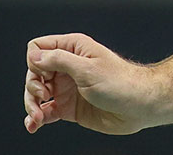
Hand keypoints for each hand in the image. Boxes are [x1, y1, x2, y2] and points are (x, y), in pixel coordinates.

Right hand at [23, 33, 163, 134]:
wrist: (141, 106)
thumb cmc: (122, 83)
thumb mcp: (88, 69)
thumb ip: (59, 60)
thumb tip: (34, 55)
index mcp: (74, 49)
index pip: (39, 47)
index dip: (35, 61)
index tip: (45, 75)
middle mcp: (68, 67)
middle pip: (34, 72)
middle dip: (32, 86)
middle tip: (44, 96)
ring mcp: (67, 88)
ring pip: (36, 93)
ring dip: (31, 105)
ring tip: (37, 117)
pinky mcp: (69, 107)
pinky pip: (45, 111)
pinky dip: (36, 118)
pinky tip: (34, 125)